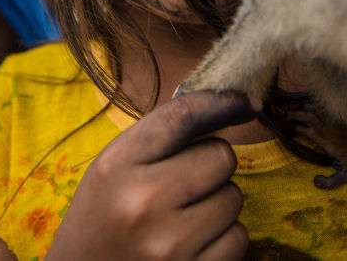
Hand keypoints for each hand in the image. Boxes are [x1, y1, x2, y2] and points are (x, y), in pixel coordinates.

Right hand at [45, 90, 255, 260]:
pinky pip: (238, 237)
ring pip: (234, 197)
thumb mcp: (112, 171)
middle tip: (186, 182)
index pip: (183, 116)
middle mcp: (143, 202)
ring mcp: (169, 244)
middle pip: (221, 156)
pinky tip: (192, 244)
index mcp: (117, 167)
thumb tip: (227, 105)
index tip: (244, 102)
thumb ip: (158, 139)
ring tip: (183, 218)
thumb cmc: (102, 221)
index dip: (222, 102)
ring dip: (218, 203)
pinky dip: (224, 238)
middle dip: (212, 165)